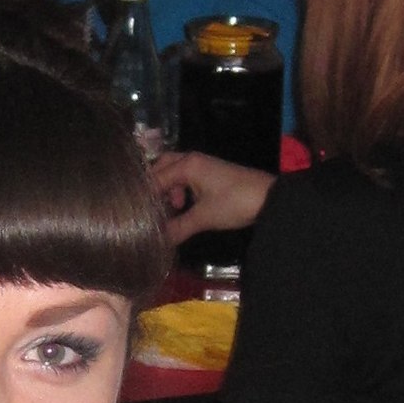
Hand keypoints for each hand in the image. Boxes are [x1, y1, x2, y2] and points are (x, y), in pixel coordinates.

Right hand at [153, 150, 273, 242]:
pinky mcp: (210, 173)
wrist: (267, 198)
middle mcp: (191, 160)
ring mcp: (201, 165)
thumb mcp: (203, 218)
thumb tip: (158, 242)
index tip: (136, 213)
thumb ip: (178, 228)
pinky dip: (179, 189)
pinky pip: (185, 177)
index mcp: (187, 165)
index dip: (144, 196)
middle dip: (153, 186)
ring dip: (167, 188)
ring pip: (174, 171)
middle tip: (149, 208)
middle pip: (161, 167)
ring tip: (170, 209)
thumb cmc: (234, 203)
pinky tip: (183, 207)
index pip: (154, 178)